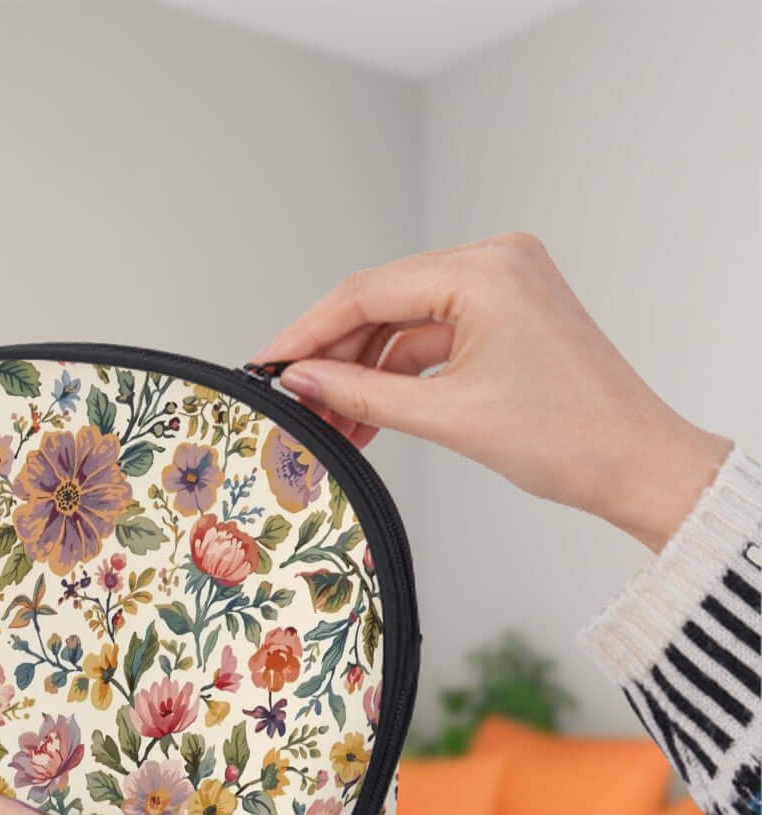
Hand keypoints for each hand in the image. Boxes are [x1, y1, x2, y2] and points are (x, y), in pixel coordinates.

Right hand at [256, 233, 731, 552]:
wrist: (636, 463)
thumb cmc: (568, 437)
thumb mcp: (447, 416)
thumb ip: (362, 394)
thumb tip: (301, 381)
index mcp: (486, 271)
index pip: (368, 291)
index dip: (307, 331)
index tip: (267, 362)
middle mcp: (496, 262)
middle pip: (383, 302)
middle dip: (335, 358)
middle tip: (295, 401)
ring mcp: (504, 285)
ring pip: (404, 322)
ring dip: (366, 372)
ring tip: (332, 423)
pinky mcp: (507, 313)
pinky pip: (433, 335)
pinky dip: (400, 373)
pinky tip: (370, 413)